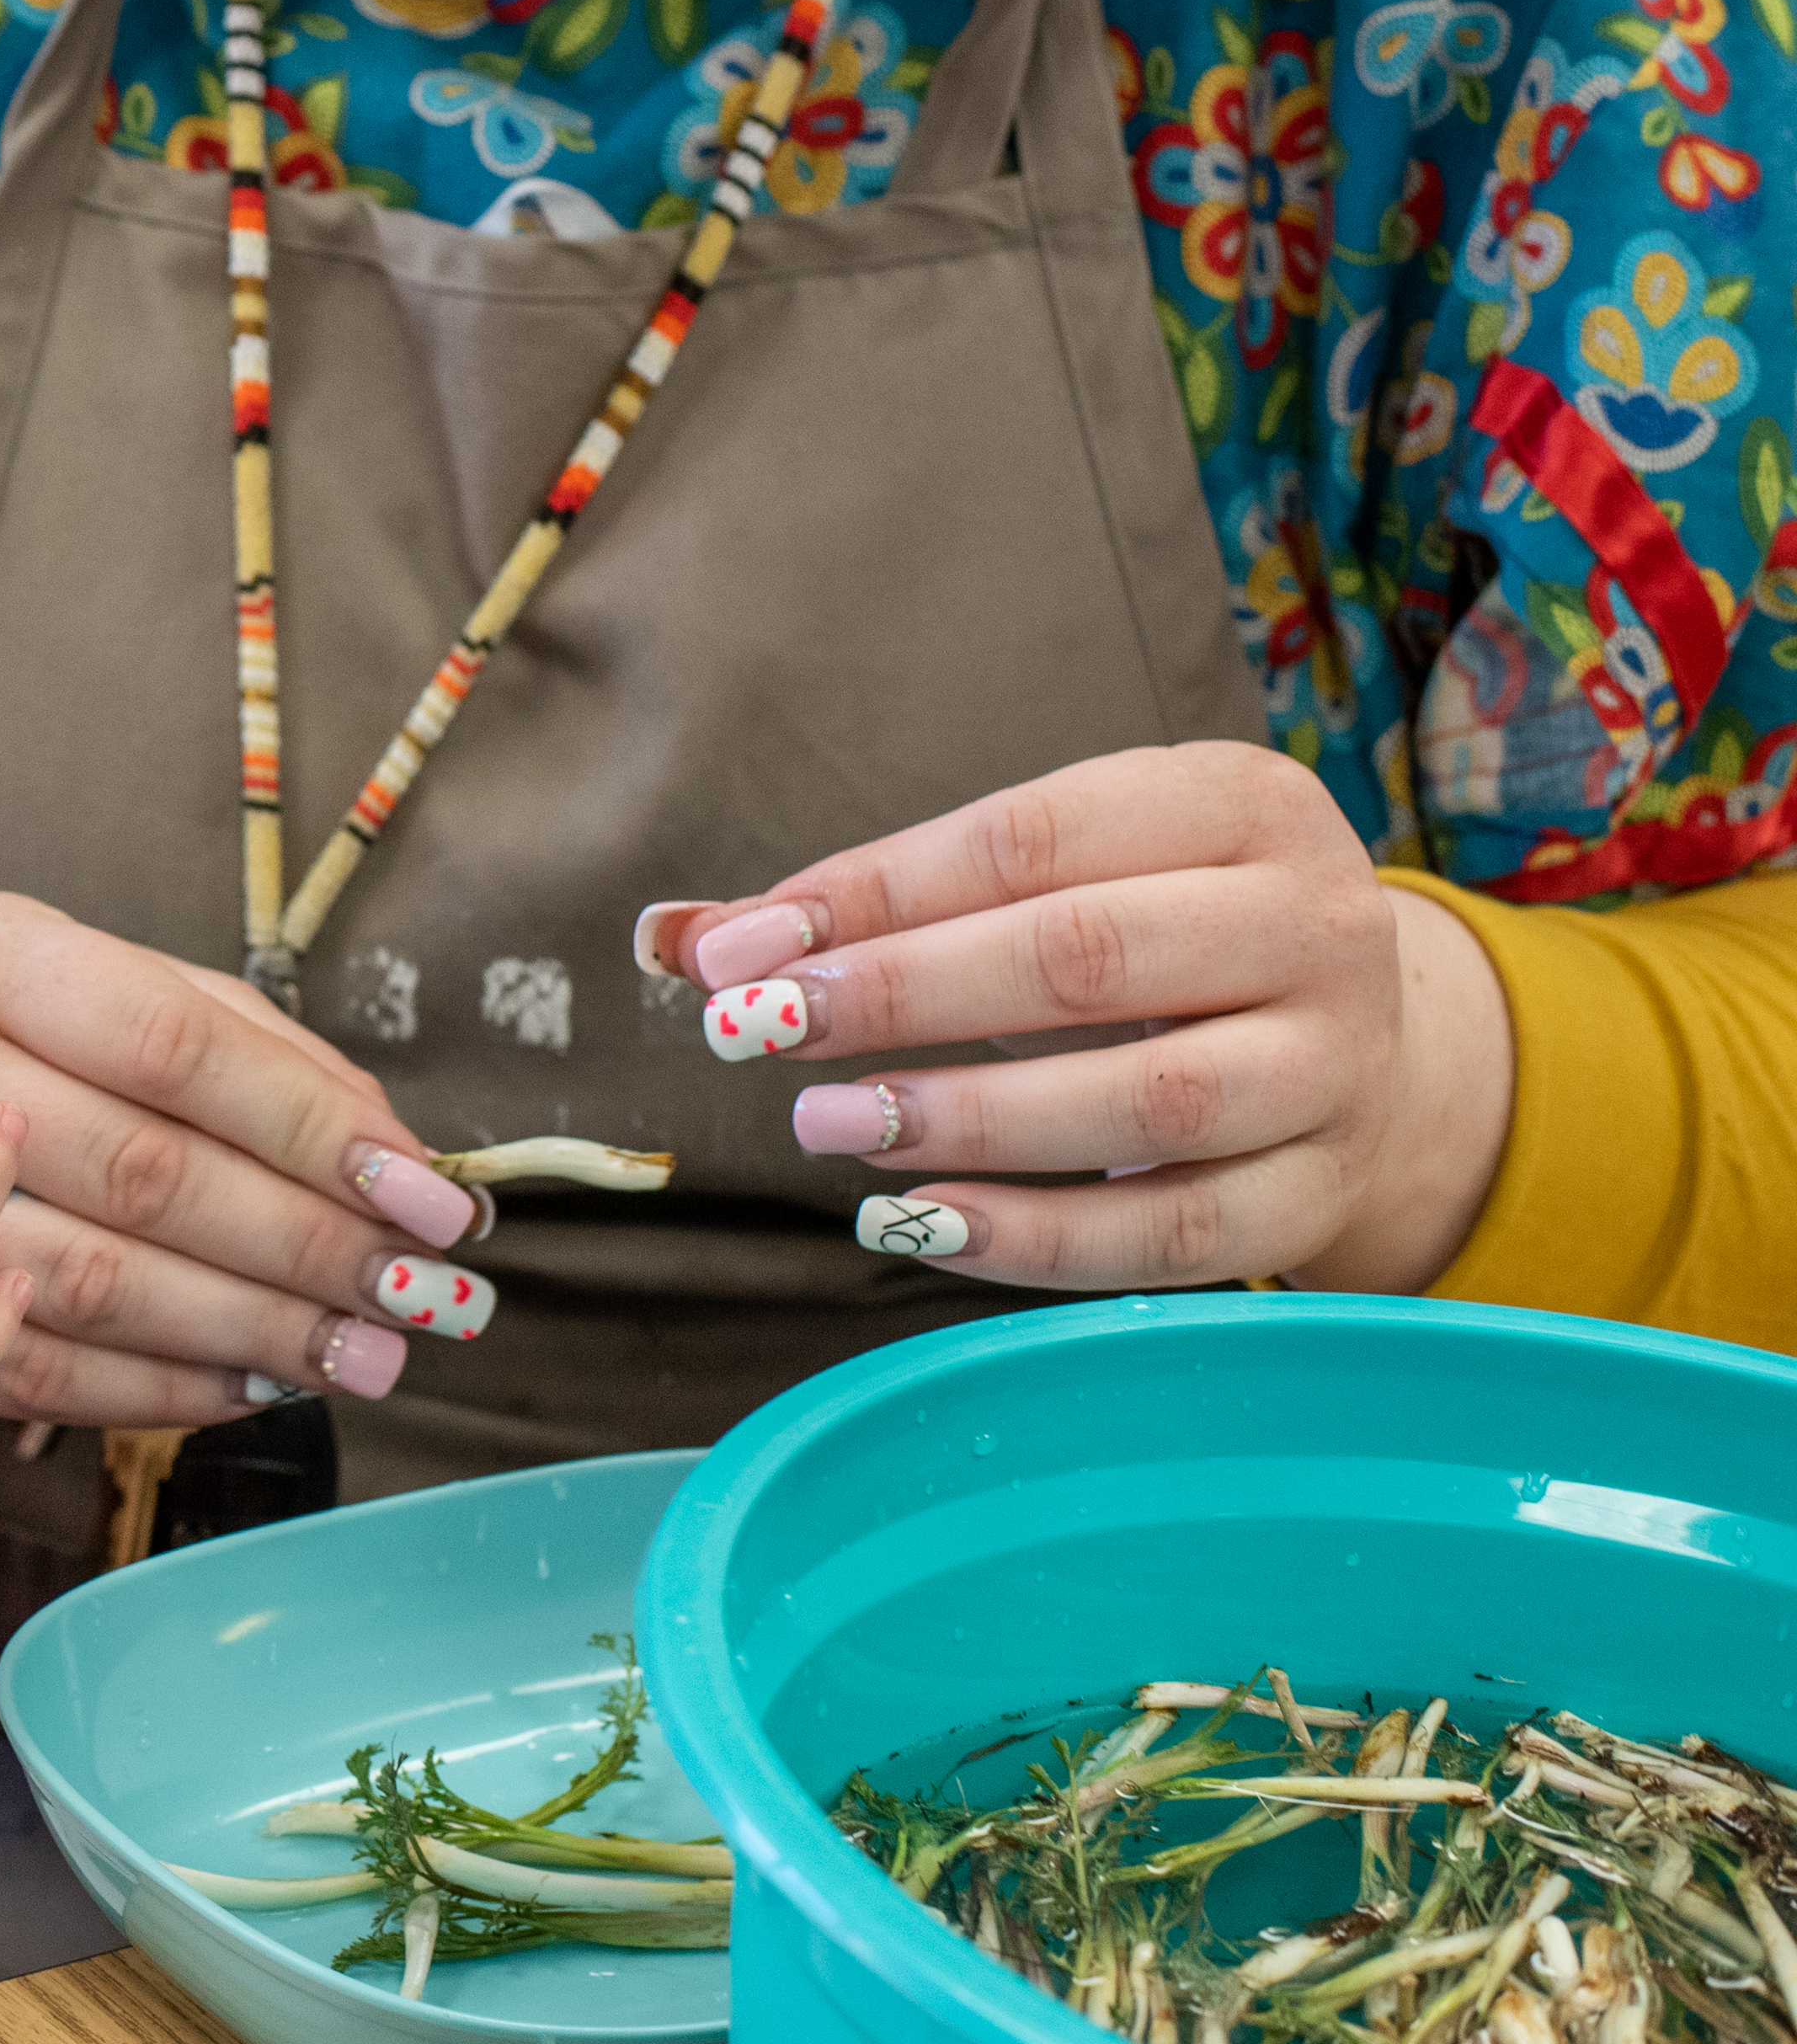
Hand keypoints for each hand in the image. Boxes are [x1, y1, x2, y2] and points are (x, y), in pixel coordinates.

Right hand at [0, 891, 489, 1425]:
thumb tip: (399, 1161)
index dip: (314, 1129)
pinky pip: (26, 1368)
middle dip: (304, 1246)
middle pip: (142, 1174)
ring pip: (89, 1284)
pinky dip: (152, 1391)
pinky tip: (247, 1387)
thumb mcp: (122, 982)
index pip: (177, 1048)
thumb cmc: (19, 1021)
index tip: (431, 1197)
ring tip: (360, 1356)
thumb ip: (263, 1055)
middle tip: (416, 1295)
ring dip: (245, 1333)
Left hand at [647, 740, 1512, 1293]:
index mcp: (1240, 803)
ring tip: (829, 1126)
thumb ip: (867, 906)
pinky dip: (1035, 1240)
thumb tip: (675, 939)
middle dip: (907, 995)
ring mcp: (1334, 1066)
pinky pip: (1174, 1235)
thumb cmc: (1154, 936)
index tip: (737, 951)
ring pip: (1147, 1101)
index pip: (1033, 840)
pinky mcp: (1321, 1191)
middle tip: (765, 1033)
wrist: (1367, 1039)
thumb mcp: (1046, 879)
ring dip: (968, 1122)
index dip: (874, 894)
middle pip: (1092, 958)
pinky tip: (919, 1224)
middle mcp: (1312, 925)